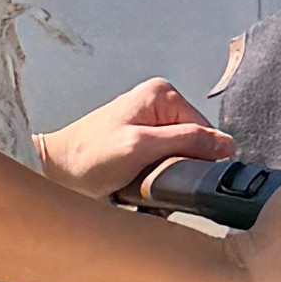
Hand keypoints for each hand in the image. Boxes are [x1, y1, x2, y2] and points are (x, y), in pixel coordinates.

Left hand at [38, 74, 234, 199]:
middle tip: (151, 181)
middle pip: (194, 147)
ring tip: (139, 185)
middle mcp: (160, 105)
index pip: (205, 131)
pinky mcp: (144, 145)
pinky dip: (156, 182)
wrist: (54, 171)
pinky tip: (136, 187)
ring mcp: (152, 125)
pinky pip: (166, 166)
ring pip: (181, 161)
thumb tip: (226, 144)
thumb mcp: (141, 147)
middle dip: (179, 171)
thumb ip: (186, 142)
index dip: (197, 159)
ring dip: (166, 180)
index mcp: (163, 94)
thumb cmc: (86, 157)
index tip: (173, 174)